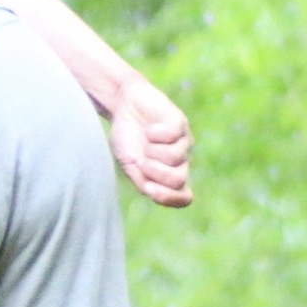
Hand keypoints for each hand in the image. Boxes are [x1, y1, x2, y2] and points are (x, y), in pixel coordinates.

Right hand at [108, 76, 193, 206]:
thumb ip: (141, 181)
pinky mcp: (180, 123)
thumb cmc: (127, 138)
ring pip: (175, 158)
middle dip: (155, 172)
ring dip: (152, 151)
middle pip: (178, 180)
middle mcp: (180, 161)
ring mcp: (183, 141)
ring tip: (144, 141)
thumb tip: (153, 192)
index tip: (150, 190)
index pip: (183, 197)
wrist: (123, 107)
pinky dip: (154, 134)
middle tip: (140, 161)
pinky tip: (150, 129)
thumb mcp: (129, 165)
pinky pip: (172, 135)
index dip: (170, 199)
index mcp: (168, 176)